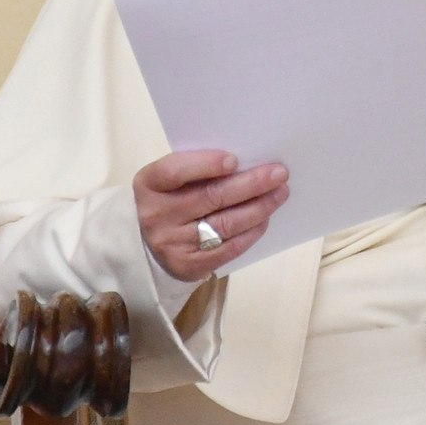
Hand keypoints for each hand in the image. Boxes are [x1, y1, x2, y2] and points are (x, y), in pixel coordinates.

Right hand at [134, 150, 289, 281]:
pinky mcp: (190, 264)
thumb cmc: (168, 200)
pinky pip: (228, 247)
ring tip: (280, 193)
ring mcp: (173, 243)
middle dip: (250, 184)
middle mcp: (157, 214)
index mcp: (150, 184)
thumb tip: (247, 161)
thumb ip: (197, 169)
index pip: (175, 171)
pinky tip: (265, 218)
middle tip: (279, 173)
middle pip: (210, 197)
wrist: (146, 245)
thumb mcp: (169, 180)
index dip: (205, 164)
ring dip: (259, 207)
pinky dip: (251, 231)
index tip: (234, 160)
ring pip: (225, 223)